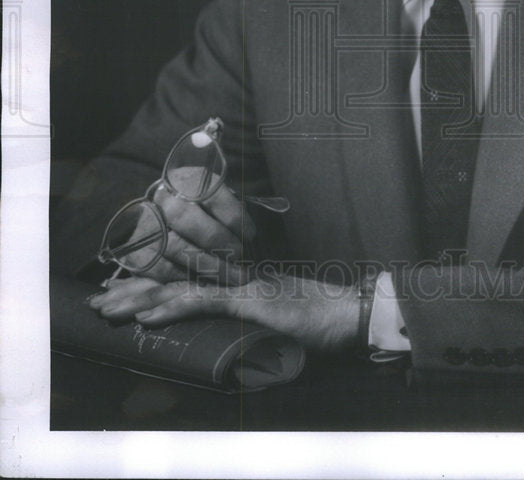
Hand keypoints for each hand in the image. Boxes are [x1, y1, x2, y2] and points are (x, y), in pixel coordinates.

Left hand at [89, 271, 360, 352]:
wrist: (346, 312)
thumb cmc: (314, 318)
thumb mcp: (271, 318)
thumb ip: (243, 317)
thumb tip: (220, 331)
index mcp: (232, 277)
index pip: (182, 276)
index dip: (147, 282)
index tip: (115, 290)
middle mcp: (232, 274)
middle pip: (171, 277)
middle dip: (130, 289)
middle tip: (95, 300)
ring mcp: (240, 284)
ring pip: (179, 286)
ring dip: (139, 299)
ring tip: (106, 308)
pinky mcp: (251, 299)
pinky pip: (205, 302)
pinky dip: (172, 310)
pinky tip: (146, 319)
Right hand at [120, 167, 257, 284]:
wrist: (158, 221)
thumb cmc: (201, 213)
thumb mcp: (214, 201)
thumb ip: (229, 211)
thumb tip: (253, 236)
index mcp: (186, 179)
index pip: (209, 193)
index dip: (233, 215)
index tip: (251, 235)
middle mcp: (163, 199)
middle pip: (186, 218)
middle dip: (218, 241)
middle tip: (241, 258)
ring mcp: (146, 225)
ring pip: (174, 246)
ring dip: (208, 265)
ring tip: (232, 277)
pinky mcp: (136, 251)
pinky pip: (159, 268)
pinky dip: (185, 278)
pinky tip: (206, 283)